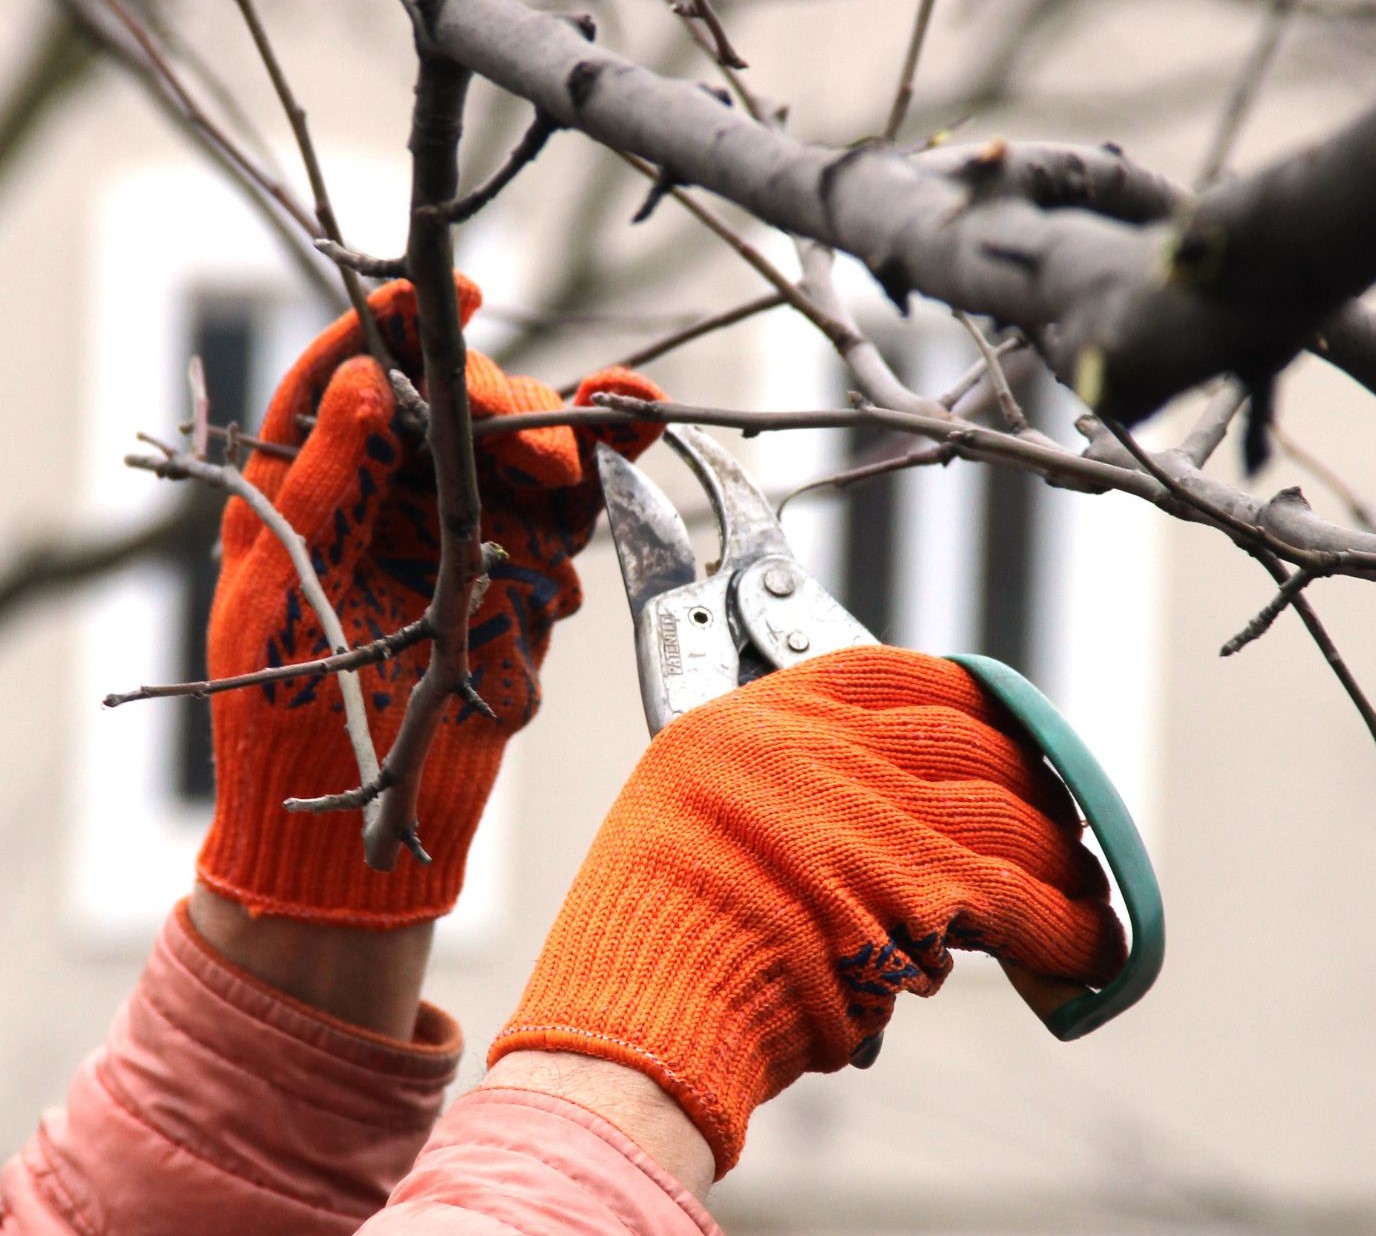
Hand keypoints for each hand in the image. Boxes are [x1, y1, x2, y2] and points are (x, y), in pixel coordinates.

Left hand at [198, 275, 662, 926]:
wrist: (360, 831)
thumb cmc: (283, 719)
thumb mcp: (278, 598)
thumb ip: (324, 489)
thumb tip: (372, 380)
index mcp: (313, 487)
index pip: (354, 376)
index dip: (397, 321)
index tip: (449, 290)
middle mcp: (395, 496)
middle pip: (456, 404)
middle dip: (503, 405)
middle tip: (536, 449)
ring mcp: (466, 531)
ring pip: (526, 443)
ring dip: (572, 424)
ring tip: (617, 419)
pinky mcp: (525, 573)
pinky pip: (573, 509)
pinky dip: (611, 468)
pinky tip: (635, 432)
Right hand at [490, 646, 1125, 1176]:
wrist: (636, 1028)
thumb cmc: (649, 950)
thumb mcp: (693, 824)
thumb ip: (786, 799)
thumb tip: (897, 824)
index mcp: (753, 722)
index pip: (897, 674)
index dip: (967, 699)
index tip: (1000, 725)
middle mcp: (815, 749)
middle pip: (968, 741)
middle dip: (1027, 784)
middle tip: (1054, 822)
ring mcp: (869, 812)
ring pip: (1006, 817)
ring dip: (1058, 860)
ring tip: (1079, 893)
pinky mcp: (917, 889)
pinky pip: (1022, 898)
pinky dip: (1065, 927)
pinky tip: (1089, 948)